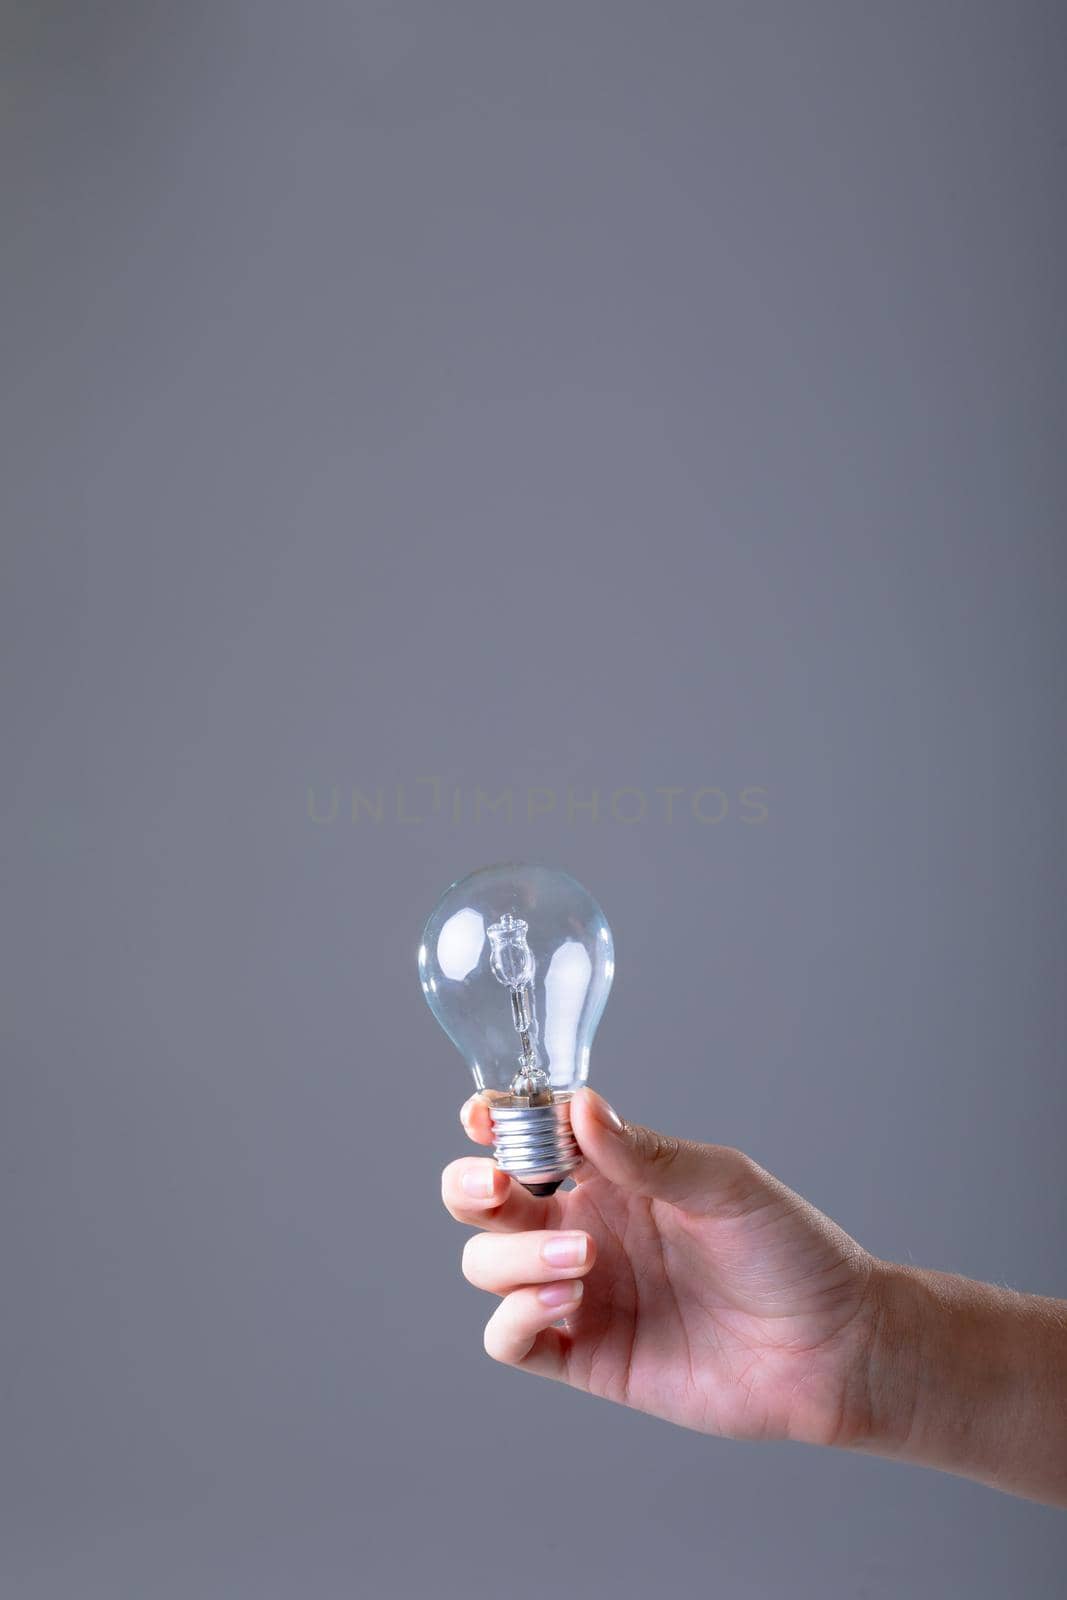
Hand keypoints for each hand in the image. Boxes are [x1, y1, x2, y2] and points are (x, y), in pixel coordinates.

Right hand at [442, 1088, 880, 1447]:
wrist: (832, 1347)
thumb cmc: (789, 1251)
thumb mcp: (723, 1183)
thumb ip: (646, 1152)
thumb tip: (580, 1105)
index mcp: (610, 1175)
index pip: (526, 1139)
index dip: (491, 1123)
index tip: (482, 1117)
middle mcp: (583, 1226)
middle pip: (483, 1202)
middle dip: (470, 1187)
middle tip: (497, 1186)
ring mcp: (581, 1292)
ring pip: (487, 1266)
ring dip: (515, 1256)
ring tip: (585, 1260)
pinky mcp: (585, 1355)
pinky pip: (510, 1338)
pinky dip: (515, 1316)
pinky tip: (566, 1300)